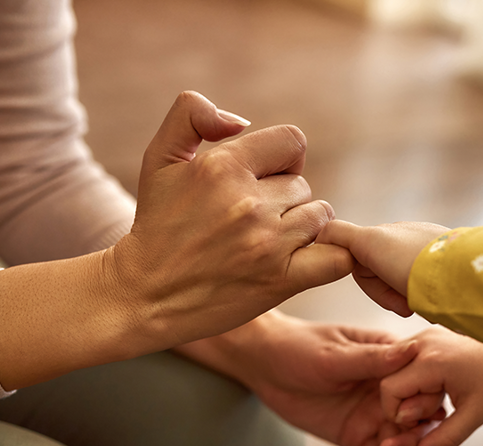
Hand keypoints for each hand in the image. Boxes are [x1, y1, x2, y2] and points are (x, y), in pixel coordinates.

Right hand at [106, 92, 353, 347]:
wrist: (145, 294)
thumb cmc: (156, 225)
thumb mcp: (159, 157)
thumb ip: (191, 115)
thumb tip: (240, 120)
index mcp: (224, 166)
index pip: (292, 142)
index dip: (283, 159)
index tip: (263, 180)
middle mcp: (250, 202)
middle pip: (303, 185)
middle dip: (284, 199)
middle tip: (252, 221)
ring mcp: (268, 243)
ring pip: (320, 217)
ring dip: (303, 228)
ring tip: (269, 243)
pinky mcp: (282, 281)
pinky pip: (336, 259)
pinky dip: (331, 257)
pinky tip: (305, 261)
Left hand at [173, 310, 436, 445]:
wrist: (265, 364)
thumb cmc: (299, 347)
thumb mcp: (334, 355)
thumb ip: (372, 360)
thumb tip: (413, 351)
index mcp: (392, 360)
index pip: (423, 384)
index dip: (423, 404)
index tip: (407, 418)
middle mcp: (390, 389)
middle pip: (418, 420)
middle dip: (411, 439)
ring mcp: (375, 414)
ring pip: (401, 443)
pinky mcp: (357, 434)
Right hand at [316, 220, 448, 315]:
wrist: (463, 277)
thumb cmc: (413, 261)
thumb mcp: (368, 242)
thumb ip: (339, 234)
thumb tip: (319, 232)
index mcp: (393, 231)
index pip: (360, 257)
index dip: (366, 279)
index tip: (379, 288)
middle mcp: (411, 239)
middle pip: (379, 274)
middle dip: (386, 293)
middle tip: (402, 305)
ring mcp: (430, 254)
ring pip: (400, 285)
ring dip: (402, 299)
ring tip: (416, 306)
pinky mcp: (448, 271)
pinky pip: (424, 290)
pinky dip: (421, 300)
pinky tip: (430, 304)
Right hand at [372, 326, 482, 445]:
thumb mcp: (475, 414)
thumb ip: (446, 437)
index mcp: (432, 361)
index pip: (390, 390)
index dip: (399, 414)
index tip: (423, 421)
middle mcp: (422, 342)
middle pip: (388, 379)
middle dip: (405, 402)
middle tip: (434, 410)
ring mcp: (423, 336)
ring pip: (393, 370)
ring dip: (409, 390)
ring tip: (438, 396)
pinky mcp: (426, 336)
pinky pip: (405, 361)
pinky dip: (413, 378)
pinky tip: (435, 386)